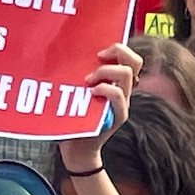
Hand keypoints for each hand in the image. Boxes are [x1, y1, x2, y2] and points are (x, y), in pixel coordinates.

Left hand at [58, 43, 141, 171]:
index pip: (130, 56)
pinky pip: (118, 95)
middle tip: (98, 57)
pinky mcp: (118, 116)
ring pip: (126, 74)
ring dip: (104, 71)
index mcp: (113, 80)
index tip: (97, 50)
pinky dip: (104, 89)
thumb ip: (77, 72)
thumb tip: (60, 48)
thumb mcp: (74, 88)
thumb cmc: (71, 114)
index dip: (119, 47)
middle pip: (135, 61)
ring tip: (87, 80)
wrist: (75, 147)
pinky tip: (90, 92)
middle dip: (117, 52)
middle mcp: (123, 89)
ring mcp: (122, 103)